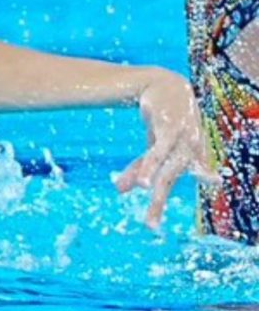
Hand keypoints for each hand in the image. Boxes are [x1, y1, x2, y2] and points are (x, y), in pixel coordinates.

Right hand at [114, 69, 205, 227]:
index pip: (174, 180)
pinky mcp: (169, 129)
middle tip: (149, 226)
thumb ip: (140, 169)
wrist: (165, 84)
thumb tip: (120, 191)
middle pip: (170, 180)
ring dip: (154, 184)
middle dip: (158, 203)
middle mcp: (188, 152)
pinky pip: (157, 153)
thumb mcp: (152, 145)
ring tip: (142, 202)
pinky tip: (142, 184)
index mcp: (188, 158)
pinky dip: (148, 168)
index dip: (183, 193)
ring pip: (166, 167)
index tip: (177, 211)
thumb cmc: (165, 120)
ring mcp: (181, 140)